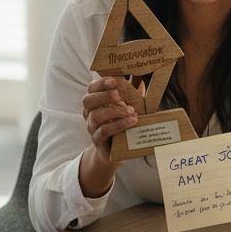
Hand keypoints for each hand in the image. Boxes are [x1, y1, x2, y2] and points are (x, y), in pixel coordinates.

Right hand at [78, 77, 139, 196]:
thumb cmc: (121, 125)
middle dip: (104, 95)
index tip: (114, 81)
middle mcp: (90, 114)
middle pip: (88, 101)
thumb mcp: (125, 108)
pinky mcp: (98, 140)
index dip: (100, 83)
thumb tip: (142, 79)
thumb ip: (131, 95)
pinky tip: (131, 121)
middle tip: (119, 94)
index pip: (91, 89)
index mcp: (95, 102)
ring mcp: (92, 128)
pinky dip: (118, 125)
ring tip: (131, 110)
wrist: (114, 151)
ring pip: (96, 116)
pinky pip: (104, 131)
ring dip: (114, 111)